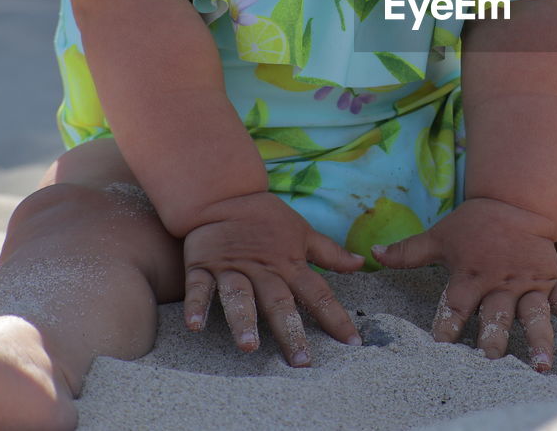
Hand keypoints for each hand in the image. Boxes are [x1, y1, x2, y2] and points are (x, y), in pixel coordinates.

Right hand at [181, 191, 364, 365]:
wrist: (223, 194)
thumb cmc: (266, 219)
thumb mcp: (302, 232)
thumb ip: (330, 253)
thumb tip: (361, 263)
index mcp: (290, 264)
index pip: (319, 294)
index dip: (336, 317)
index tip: (353, 343)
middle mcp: (263, 269)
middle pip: (279, 303)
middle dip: (291, 331)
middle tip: (301, 361)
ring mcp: (232, 268)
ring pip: (240, 296)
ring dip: (244, 320)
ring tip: (249, 346)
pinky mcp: (202, 266)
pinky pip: (198, 287)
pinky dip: (196, 305)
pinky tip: (194, 326)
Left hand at [373, 197, 556, 371]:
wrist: (515, 201)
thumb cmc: (474, 224)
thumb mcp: (440, 235)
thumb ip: (408, 251)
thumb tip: (372, 254)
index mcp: (469, 276)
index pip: (453, 309)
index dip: (445, 329)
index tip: (439, 352)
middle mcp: (499, 284)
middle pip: (495, 317)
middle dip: (493, 341)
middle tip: (492, 364)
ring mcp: (528, 284)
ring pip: (533, 316)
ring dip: (537, 340)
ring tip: (540, 366)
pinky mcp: (550, 281)